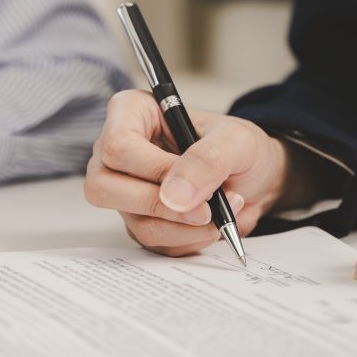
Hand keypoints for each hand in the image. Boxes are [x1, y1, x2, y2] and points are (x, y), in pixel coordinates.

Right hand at [85, 90, 288, 255]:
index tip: (193, 184)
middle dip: (160, 206)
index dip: (153, 169)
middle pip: (104, 188)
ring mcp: (123, 189)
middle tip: (206, 210)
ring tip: (221, 212)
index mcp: (131, 114)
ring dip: (184, 227)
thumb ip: (207, 161)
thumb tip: (174, 196)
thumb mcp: (236, 141)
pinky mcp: (138, 219)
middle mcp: (117, 153)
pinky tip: (209, 223)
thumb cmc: (237, 147)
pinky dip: (188, 239)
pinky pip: (152, 242)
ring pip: (134, 221)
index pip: (116, 145)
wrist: (252, 178)